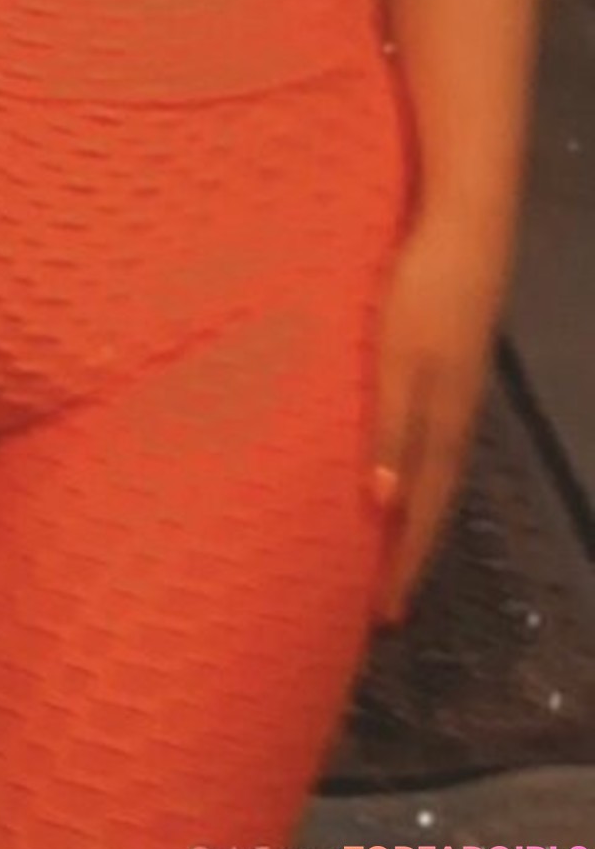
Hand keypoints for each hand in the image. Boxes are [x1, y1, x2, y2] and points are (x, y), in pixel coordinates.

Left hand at [367, 210, 513, 625]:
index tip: (384, 617)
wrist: (466, 230)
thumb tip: (382, 505)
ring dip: (414, 517)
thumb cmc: (422, 294)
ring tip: (390, 552)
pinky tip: (403, 472)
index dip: (402, 564)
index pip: (420, 512)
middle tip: (386, 605)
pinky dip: (420, 474)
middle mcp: (455, 418)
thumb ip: (390, 428)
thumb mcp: (396, 361)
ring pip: (436, 474)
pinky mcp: (455, 366)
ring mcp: (459, 393)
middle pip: (433, 502)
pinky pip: (437, 443)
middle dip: (409, 554)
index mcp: (442, 424)